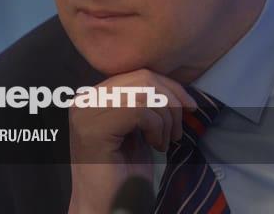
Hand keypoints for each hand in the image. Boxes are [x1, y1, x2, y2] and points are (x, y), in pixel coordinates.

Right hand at [66, 69, 196, 213]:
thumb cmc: (124, 174)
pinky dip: (157, 128)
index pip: (137, 74)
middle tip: (179, 130)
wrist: (107, 208)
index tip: (189, 106)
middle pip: (142, 78)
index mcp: (93, 97)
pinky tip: (155, 147)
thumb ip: (144, 103)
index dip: (169, 86)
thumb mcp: (138, 129)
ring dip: (166, 119)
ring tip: (166, 142)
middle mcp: (84, 100)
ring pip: (143, 93)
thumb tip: (174, 86)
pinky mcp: (94, 129)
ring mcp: (86, 113)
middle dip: (171, 100)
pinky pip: (139, 111)